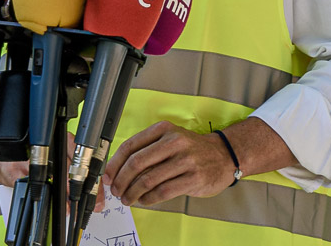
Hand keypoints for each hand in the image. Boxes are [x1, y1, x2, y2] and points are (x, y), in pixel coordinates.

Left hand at [104, 123, 241, 207]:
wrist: (223, 156)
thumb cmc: (191, 150)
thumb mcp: (170, 139)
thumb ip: (147, 150)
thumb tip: (118, 170)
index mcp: (164, 130)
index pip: (131, 146)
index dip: (115, 164)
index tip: (108, 176)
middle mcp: (174, 142)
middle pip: (137, 163)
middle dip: (121, 180)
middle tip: (116, 191)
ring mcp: (185, 160)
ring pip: (148, 179)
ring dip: (133, 193)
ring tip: (127, 199)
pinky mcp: (193, 178)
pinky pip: (162, 191)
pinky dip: (148, 199)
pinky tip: (144, 200)